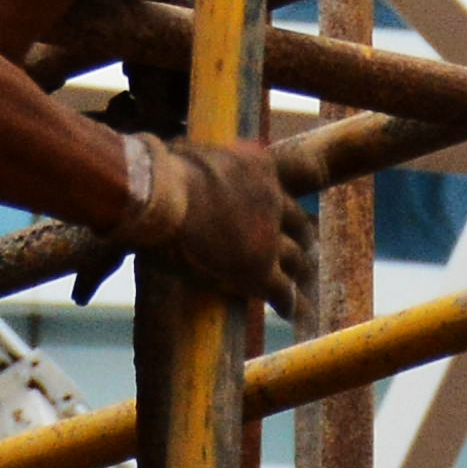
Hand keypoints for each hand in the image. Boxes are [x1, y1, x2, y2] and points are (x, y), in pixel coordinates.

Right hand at [127, 127, 299, 305]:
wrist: (160, 195)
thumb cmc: (160, 172)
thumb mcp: (189, 155)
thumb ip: (200, 164)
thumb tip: (177, 158)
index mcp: (259, 166)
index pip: (297, 173)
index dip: (303, 187)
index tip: (306, 199)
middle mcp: (272, 198)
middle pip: (299, 223)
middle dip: (303, 239)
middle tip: (306, 250)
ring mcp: (269, 236)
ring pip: (296, 260)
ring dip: (299, 274)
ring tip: (301, 287)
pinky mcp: (259, 270)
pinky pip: (283, 291)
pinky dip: (289, 304)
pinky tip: (289, 312)